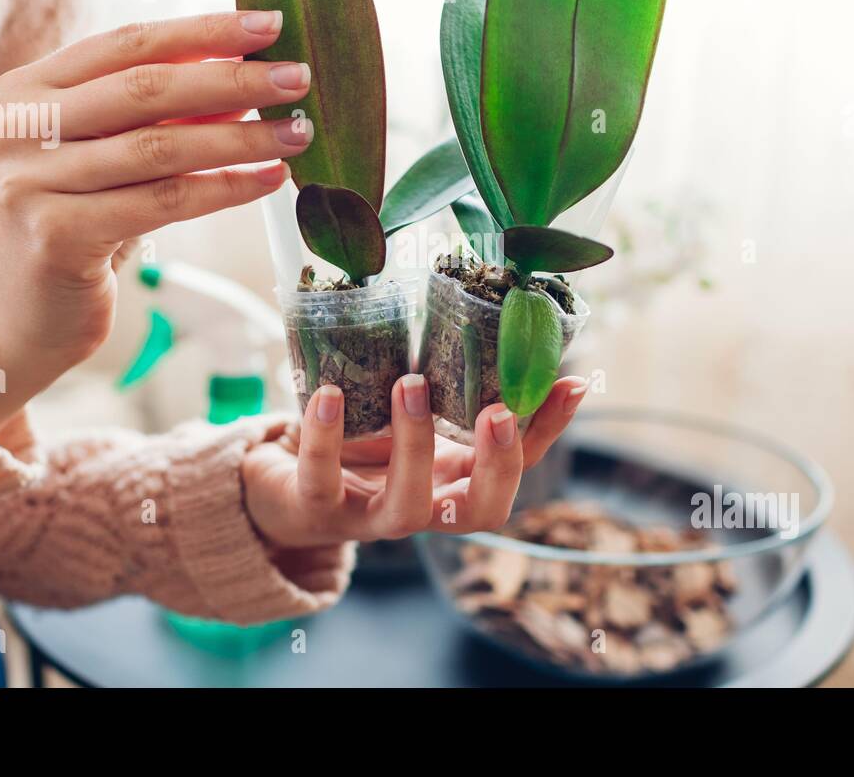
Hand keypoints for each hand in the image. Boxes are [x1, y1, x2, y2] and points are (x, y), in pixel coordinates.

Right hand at [0, 11, 313, 431]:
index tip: (271, 23)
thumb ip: (161, 114)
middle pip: (145, 89)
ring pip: (160, 148)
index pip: (128, 43)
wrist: (22, 320)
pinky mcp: (55, 236)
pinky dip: (224, 189)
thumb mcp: (111, 157)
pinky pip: (162, 203)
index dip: (203, 31)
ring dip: (241, 138)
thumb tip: (248, 69)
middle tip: (299, 77)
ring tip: (298, 132)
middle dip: (232, 79)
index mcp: (26, 89)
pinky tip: (269, 180)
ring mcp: (29, 181)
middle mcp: (17, 127)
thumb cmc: (78, 227)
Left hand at [241, 375, 588, 547]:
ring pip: (407, 506)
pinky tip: (329, 393)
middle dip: (498, 463)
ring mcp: (371, 516)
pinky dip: (325, 437)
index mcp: (454, 482)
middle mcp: (424, 508)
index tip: (568, 384)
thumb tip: (508, 338)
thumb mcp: (416, 417)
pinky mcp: (317, 508)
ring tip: (412, 382)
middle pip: (481, 510)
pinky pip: (322, 480)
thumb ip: (457, 388)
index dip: (548, 432)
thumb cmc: (362, 448)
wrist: (284, 487)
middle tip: (497, 410)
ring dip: (415, 445)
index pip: (519, 465)